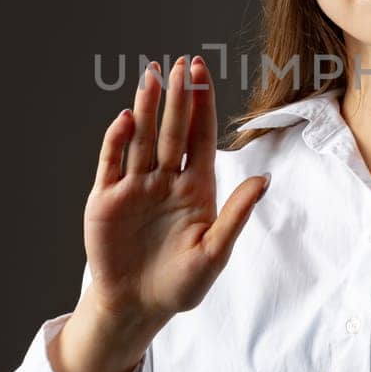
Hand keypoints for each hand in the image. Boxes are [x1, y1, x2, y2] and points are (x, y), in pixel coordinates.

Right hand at [81, 56, 269, 330]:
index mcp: (195, 187)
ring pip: (142, 139)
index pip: (200, 138)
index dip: (202, 106)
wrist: (137, 307)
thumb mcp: (214, 253)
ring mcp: (134, 187)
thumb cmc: (180, 285)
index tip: (203, 74)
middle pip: (172, 131)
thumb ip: (236, 214)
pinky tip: (127, 119)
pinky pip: (112, 163)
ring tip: (152, 75)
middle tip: (183, 64)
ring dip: (147, 108)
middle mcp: (165, 180)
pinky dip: (117, 141)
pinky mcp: (105, 199)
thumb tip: (265, 179)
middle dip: (178, 97)